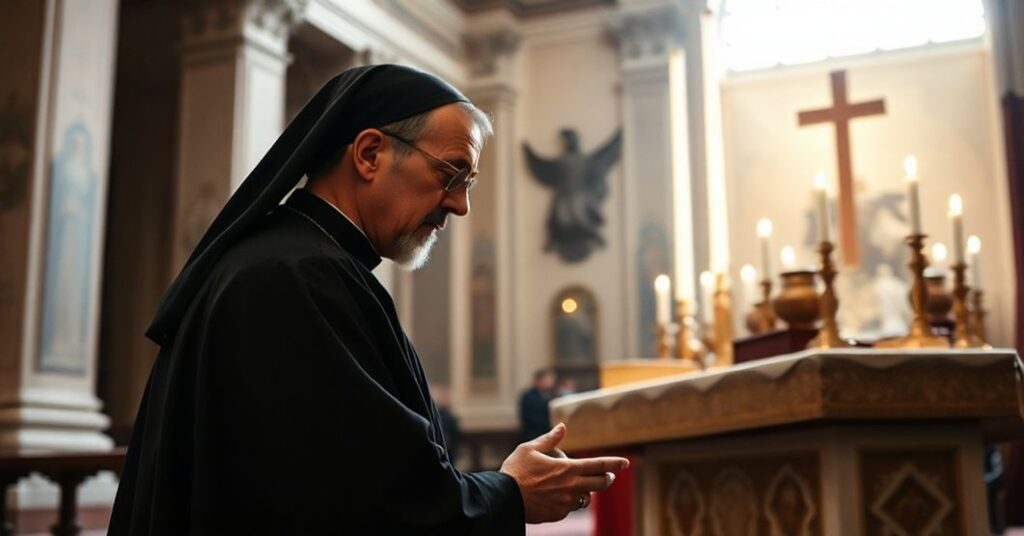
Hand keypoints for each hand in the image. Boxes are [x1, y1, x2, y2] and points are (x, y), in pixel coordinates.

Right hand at [499, 423, 628, 523]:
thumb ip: (550, 439)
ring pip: (585, 497)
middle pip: (600, 484)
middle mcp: (571, 487)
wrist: (503, 498)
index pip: (599, 465)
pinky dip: (568, 500)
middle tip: (608, 476)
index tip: (626, 463)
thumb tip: (563, 427)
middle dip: (607, 478)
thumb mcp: (530, 448)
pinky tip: (556, 496)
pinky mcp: (558, 515)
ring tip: (574, 485)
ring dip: (585, 490)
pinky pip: (570, 507)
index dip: (615, 463)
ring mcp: (566, 503)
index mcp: (567, 469)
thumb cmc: (515, 470)